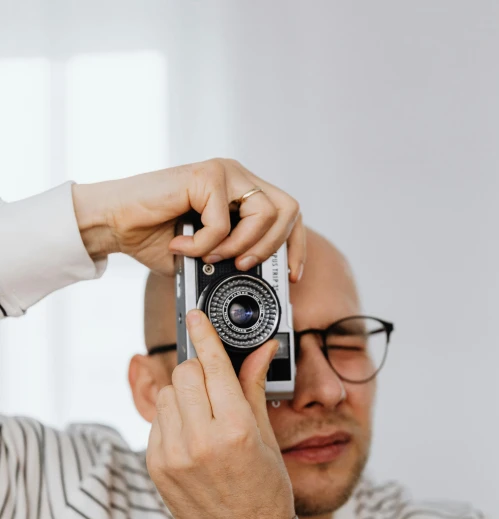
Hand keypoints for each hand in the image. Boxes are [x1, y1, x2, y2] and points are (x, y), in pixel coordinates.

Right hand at [72, 158, 304, 281]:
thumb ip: (232, 261)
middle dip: (271, 247)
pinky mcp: (206, 175)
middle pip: (287, 210)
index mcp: (242, 194)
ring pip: (262, 215)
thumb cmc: (154, 236)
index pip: (288, 215)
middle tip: (244, 265)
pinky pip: (223, 222)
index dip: (295, 246)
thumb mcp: (205, 257)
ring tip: (208, 256)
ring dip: (237, 246)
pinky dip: (204, 244)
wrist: (114, 223)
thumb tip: (259, 279)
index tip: (292, 276)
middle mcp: (238, 178)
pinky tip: (181, 244)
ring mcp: (224, 172)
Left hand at [146, 309, 294, 518]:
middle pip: (184, 374)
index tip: (194, 313)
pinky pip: (157, 421)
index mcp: (235, 431)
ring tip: (206, 421)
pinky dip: (174, 420)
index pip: (213, 366)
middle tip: (216, 388)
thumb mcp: (266, 437)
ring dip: (185, 396)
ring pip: (167, 395)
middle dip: (200, 372)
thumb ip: (254, 386)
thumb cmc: (266, 490)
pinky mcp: (156, 467)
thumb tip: (263, 348)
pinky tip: (193, 440)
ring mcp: (173, 456)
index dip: (203, 335)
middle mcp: (200, 442)